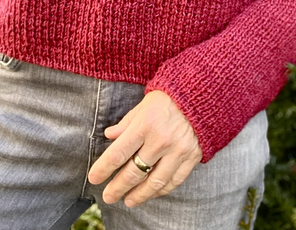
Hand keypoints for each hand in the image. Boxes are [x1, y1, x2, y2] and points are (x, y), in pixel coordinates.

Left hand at [87, 90, 201, 207]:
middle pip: (134, 172)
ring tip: (128, 200)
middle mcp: (161, 140)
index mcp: (145, 124)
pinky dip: (160, 190)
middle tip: (108, 196)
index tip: (94, 178)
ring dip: (139, 195)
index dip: (104, 168)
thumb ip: (126, 123)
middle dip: (118, 187)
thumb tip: (109, 136)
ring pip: (154, 182)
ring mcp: (178, 151)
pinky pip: (174, 181)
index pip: (119, 153)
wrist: (202, 94)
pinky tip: (150, 193)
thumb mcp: (143, 105)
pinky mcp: (192, 157)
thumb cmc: (168, 98)